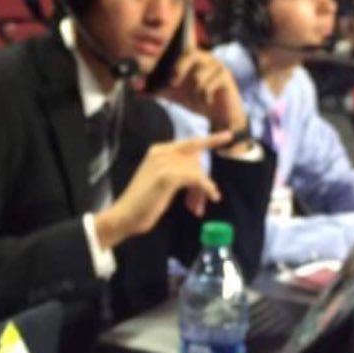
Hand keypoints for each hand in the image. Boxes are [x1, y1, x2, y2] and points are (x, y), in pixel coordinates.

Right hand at [93, 131, 234, 248]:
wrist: (125, 216)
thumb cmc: (142, 203)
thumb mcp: (161, 181)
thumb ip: (177, 171)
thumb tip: (200, 174)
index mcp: (158, 150)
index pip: (190, 143)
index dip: (210, 140)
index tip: (228, 136)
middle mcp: (161, 151)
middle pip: (196, 160)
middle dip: (202, 181)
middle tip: (198, 203)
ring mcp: (164, 162)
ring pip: (198, 171)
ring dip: (202, 191)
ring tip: (196, 208)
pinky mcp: (168, 176)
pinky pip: (197, 179)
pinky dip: (205, 189)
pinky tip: (207, 200)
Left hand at [157, 50, 247, 133]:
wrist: (216, 114)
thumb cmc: (195, 99)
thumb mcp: (172, 94)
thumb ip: (154, 89)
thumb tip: (135, 87)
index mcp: (191, 57)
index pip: (181, 45)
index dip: (173, 46)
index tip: (165, 62)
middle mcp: (205, 57)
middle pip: (190, 54)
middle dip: (179, 69)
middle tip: (172, 83)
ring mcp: (217, 65)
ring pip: (198, 75)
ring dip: (193, 91)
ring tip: (197, 98)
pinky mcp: (226, 76)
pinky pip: (209, 85)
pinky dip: (204, 97)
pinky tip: (207, 101)